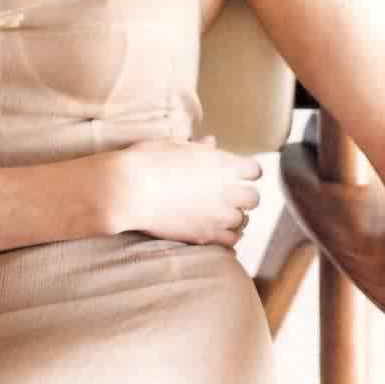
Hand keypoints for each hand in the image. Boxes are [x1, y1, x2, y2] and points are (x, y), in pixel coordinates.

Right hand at [120, 131, 262, 246]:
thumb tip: (211, 142)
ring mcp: (220, 215)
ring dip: (233, 217)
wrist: (129, 189)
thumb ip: (200, 147)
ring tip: (217, 215)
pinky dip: (226, 237)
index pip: (255, 171)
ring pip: (243, 220)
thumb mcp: (176, 145)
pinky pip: (231, 241)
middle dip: (242, 197)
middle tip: (226, 197)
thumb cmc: (148, 160)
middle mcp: (229, 190)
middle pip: (253, 198)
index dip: (245, 173)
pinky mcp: (207, 235)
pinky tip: (214, 231)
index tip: (234, 175)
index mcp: (224, 164)